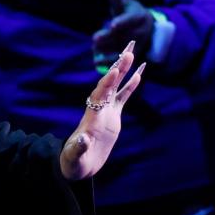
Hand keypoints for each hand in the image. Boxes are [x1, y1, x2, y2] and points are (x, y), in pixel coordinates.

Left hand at [60, 41, 144, 181]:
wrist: (78, 165)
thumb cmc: (75, 161)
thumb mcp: (75, 156)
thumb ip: (79, 147)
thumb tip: (84, 139)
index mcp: (91, 117)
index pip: (99, 96)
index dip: (107, 84)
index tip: (114, 70)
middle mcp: (98, 109)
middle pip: (109, 84)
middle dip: (118, 67)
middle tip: (128, 49)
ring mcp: (106, 111)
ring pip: (117, 86)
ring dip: (125, 70)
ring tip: (132, 53)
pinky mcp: (112, 116)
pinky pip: (123, 97)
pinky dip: (131, 85)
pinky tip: (139, 73)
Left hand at [92, 0, 153, 65]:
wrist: (148, 29)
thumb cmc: (132, 14)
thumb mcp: (126, 4)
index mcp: (139, 18)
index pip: (130, 20)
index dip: (121, 23)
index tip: (112, 24)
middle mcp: (140, 33)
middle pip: (123, 36)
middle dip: (109, 38)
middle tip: (95, 39)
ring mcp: (137, 45)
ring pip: (121, 49)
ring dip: (107, 49)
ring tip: (94, 47)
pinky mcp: (132, 56)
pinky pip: (120, 60)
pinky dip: (109, 62)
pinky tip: (96, 62)